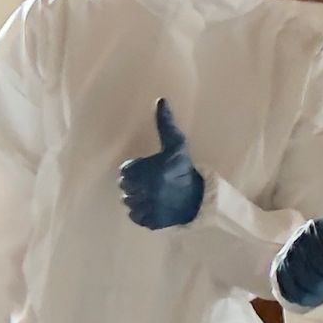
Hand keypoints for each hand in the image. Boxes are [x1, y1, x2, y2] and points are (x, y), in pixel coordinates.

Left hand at [119, 100, 205, 230]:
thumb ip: (165, 124)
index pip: (125, 172)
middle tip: (148, 182)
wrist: (198, 198)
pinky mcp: (152, 222)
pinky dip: (140, 213)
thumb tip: (160, 100)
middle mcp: (150, 191)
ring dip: (136, 198)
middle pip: (124, 187)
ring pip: (127, 202)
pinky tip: (152, 205)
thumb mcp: (176, 144)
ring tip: (150, 194)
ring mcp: (150, 208)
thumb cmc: (183, 168)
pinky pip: (135, 216)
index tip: (146, 169)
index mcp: (153, 171)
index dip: (134, 170)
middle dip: (133, 184)